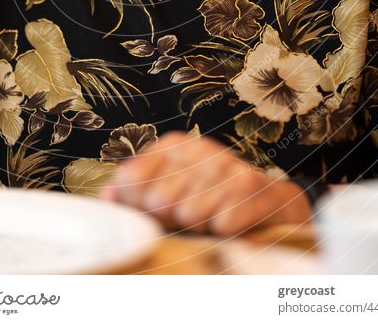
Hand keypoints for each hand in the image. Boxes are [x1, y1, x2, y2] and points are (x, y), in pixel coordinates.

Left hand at [99, 131, 312, 235]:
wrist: (271, 205)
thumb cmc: (211, 201)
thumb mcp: (172, 194)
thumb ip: (134, 195)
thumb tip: (106, 196)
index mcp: (173, 145)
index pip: (129, 178)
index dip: (135, 206)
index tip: (151, 215)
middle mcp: (199, 147)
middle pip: (156, 200)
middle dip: (168, 221)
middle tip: (186, 221)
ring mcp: (227, 163)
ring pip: (188, 214)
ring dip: (198, 229)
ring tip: (209, 221)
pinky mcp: (253, 185)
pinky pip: (222, 223)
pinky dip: (223, 233)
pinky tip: (231, 225)